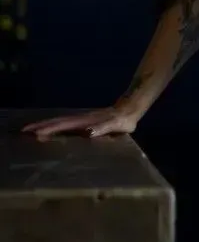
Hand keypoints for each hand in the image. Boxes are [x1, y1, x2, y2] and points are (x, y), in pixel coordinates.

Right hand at [21, 104, 140, 139]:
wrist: (130, 108)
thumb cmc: (124, 120)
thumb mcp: (116, 125)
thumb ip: (103, 128)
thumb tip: (88, 132)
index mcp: (86, 121)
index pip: (64, 125)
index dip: (49, 129)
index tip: (35, 133)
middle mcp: (81, 119)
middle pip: (58, 121)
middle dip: (41, 126)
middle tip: (25, 131)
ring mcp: (83, 119)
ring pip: (61, 121)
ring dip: (46, 125)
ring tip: (32, 130)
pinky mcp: (85, 121)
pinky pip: (67, 124)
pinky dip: (56, 126)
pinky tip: (51, 131)